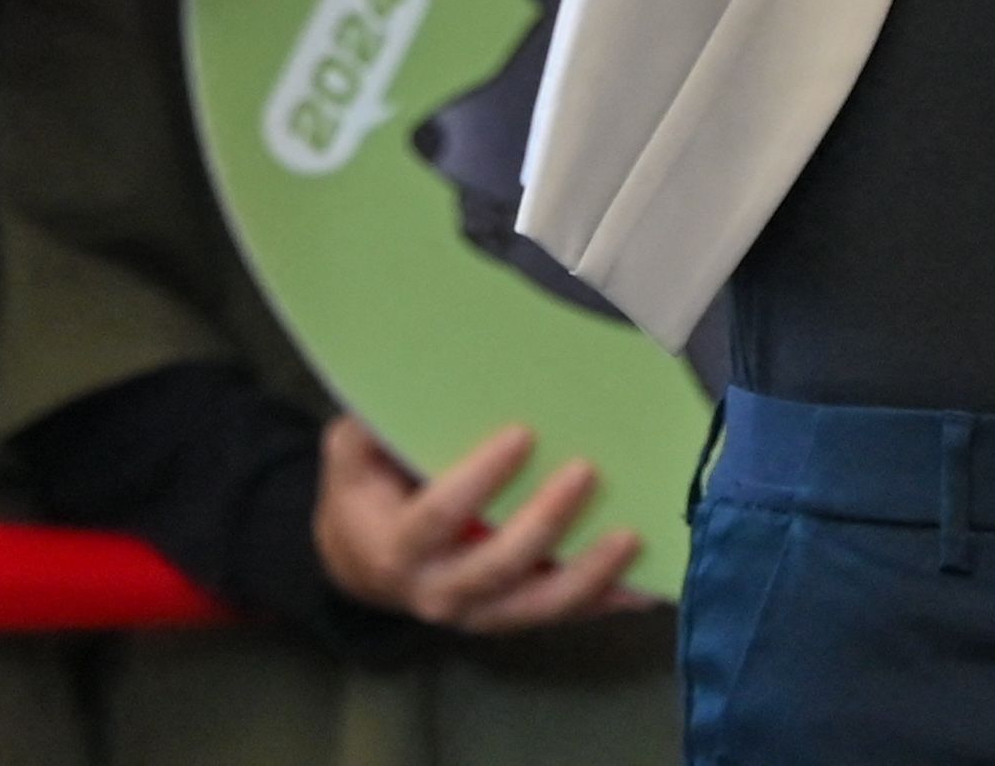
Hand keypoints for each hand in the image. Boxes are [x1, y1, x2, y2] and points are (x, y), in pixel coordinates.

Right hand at [313, 414, 648, 631]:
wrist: (361, 567)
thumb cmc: (363, 495)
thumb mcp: (349, 456)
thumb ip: (372, 428)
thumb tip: (409, 374)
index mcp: (397, 548)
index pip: (440, 514)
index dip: (481, 478)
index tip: (522, 434)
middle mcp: (438, 592)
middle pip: (498, 565)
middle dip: (546, 521)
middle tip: (586, 470)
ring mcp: (478, 615)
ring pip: (539, 604)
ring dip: (588, 574)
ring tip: (630, 536)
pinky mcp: (509, 619)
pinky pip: (561, 616)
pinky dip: (604, 602)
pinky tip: (644, 587)